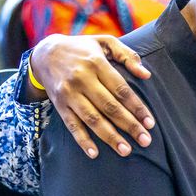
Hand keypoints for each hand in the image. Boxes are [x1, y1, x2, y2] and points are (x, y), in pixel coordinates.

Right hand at [29, 34, 154, 158]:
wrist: (45, 53)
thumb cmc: (83, 49)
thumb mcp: (105, 42)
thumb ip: (128, 56)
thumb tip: (146, 75)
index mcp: (96, 63)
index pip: (121, 90)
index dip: (137, 108)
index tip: (150, 123)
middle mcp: (82, 79)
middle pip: (109, 107)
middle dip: (129, 126)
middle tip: (146, 141)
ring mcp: (69, 94)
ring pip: (92, 119)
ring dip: (110, 137)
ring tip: (126, 151)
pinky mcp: (59, 105)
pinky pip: (71, 125)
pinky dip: (82, 140)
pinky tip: (94, 153)